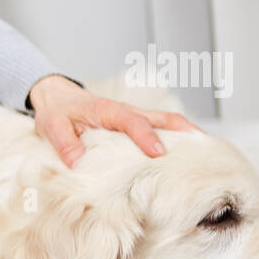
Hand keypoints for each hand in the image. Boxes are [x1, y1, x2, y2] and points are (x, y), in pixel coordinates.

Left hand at [28, 75, 202, 167]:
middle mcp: (126, 112)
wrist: (55, 97)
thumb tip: (78, 161)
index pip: (132, 123)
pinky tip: (187, 154)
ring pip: (165, 122)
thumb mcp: (51, 126)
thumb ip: (64, 143)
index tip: (159, 154)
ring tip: (207, 152)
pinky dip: (175, 138)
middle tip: (204, 149)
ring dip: (186, 134)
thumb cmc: (56, 112)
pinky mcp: (133, 125)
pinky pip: (158, 129)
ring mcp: (132, 117)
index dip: (146, 137)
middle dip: (183, 132)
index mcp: (108, 111)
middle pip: (161, 119)